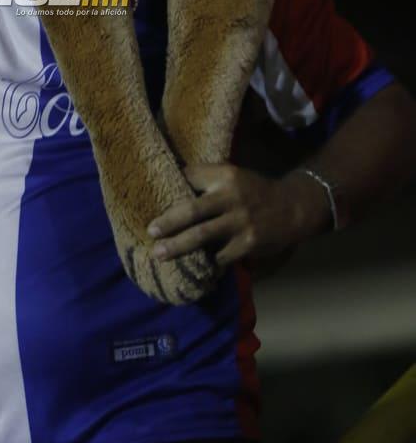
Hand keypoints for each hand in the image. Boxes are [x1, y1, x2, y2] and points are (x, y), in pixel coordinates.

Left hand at [145, 163, 330, 269]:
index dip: (171, 186)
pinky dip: (205, 261)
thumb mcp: (232, 175)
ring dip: (178, 246)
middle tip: (151, 232)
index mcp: (224, 175)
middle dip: (168, 223)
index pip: (190, 177)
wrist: (292, 207)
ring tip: (160, 254)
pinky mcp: (248, 243)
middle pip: (192, 210)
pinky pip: (220, 256)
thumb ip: (207, 178)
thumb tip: (170, 183)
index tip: (149, 197)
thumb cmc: (253, 191)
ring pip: (202, 236)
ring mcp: (240, 222)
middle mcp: (231, 197)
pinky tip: (192, 266)